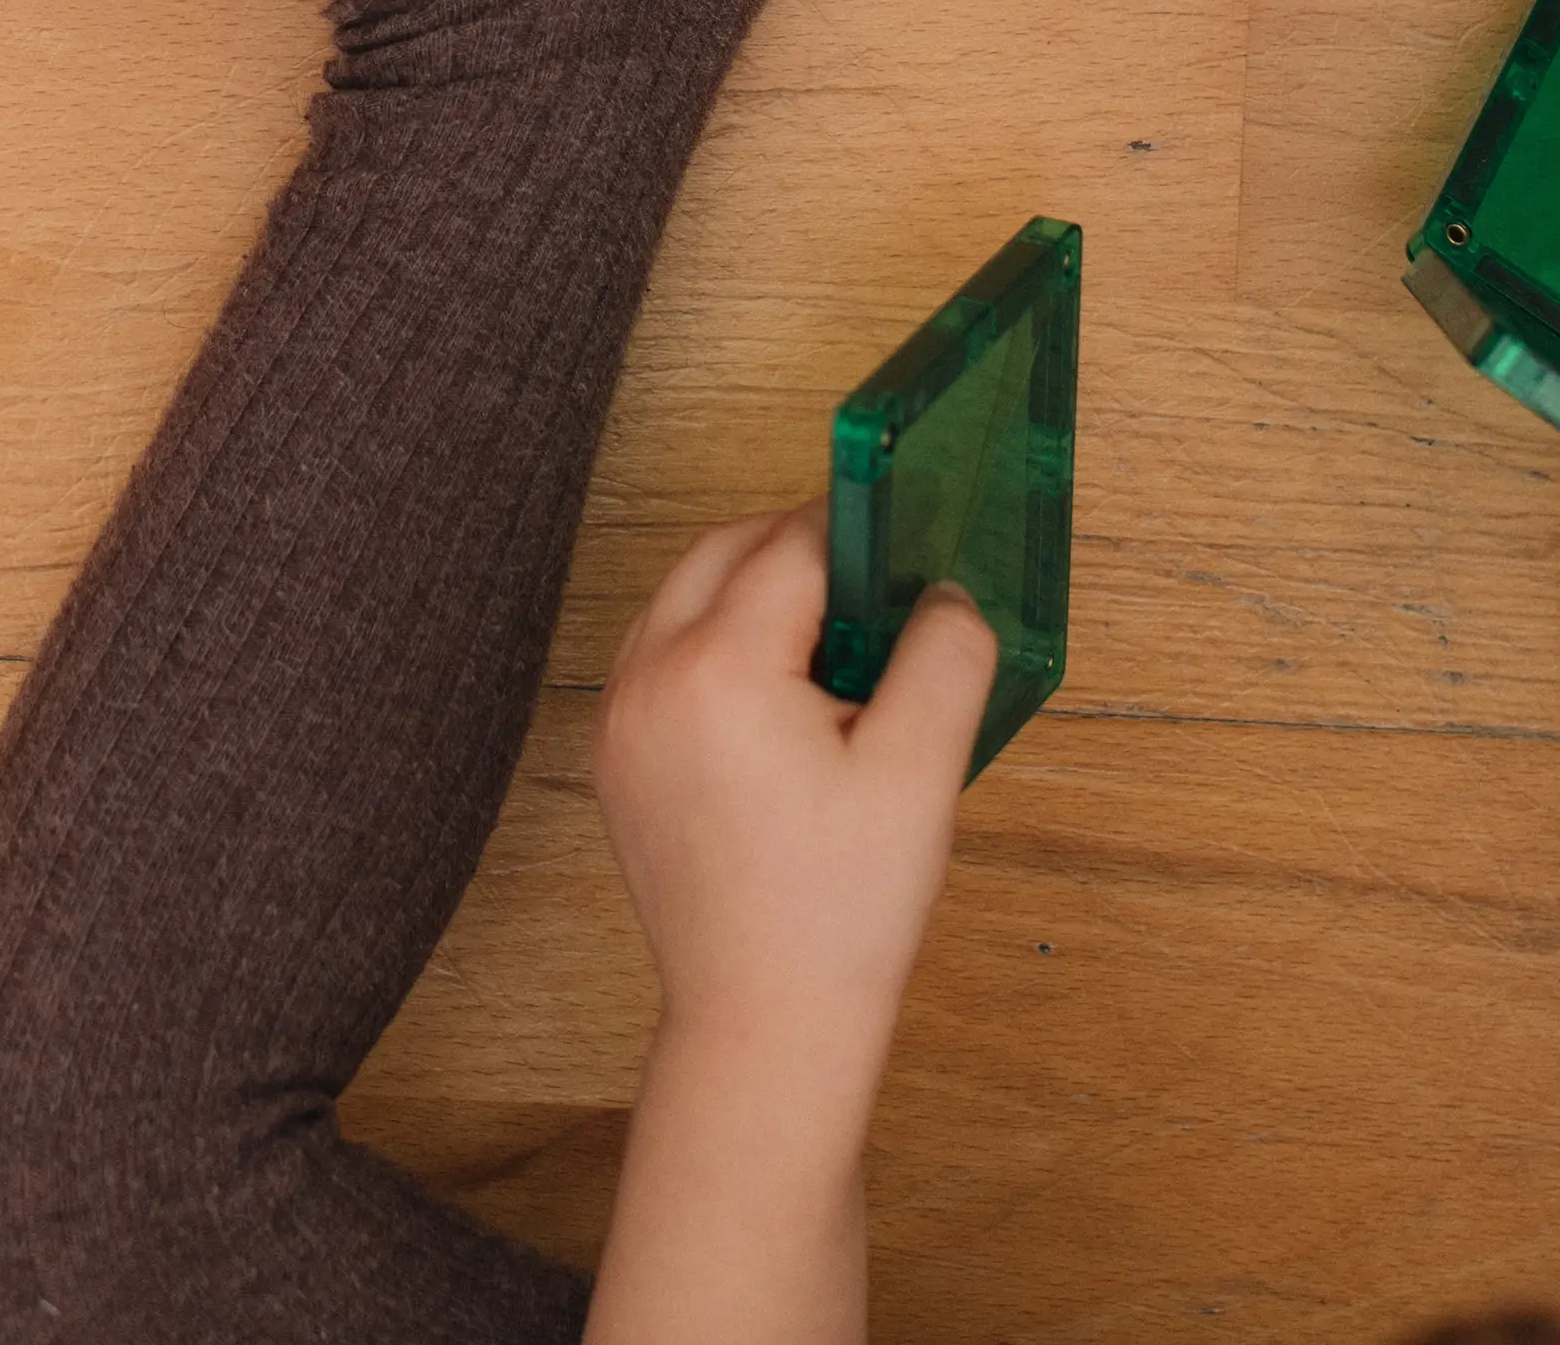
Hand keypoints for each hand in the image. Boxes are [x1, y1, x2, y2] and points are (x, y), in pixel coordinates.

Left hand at [581, 498, 993, 1344]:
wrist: (763, 1025)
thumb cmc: (841, 909)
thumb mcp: (921, 771)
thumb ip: (944, 655)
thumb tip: (944, 590)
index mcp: (718, 667)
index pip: (794, 545)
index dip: (861, 533)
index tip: (913, 541)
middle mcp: (648, 678)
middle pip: (723, 552)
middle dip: (801, 550)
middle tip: (880, 588)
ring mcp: (618, 722)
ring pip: (683, 598)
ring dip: (752, 592)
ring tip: (837, 648)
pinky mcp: (615, 762)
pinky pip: (661, 657)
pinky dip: (715, 644)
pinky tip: (782, 699)